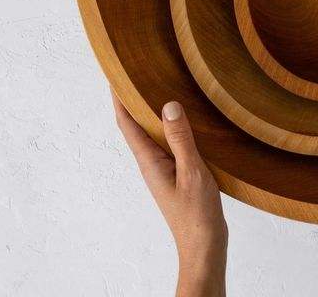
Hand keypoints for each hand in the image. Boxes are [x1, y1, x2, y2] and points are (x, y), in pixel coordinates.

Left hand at [112, 92, 226, 296]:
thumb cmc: (197, 213)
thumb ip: (180, 139)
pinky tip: (182, 119)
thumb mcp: (192, 171)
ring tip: (155, 87)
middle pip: (135, 125)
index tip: (114, 75)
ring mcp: (162, 168)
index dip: (119, 98)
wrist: (203, 245)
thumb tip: (168, 105)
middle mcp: (151, 163)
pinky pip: (167, 141)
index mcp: (149, 161)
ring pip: (151, 133)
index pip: (127, 123)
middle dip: (131, 99)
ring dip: (150, 111)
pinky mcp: (176, 172)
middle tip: (135, 72)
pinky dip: (169, 125)